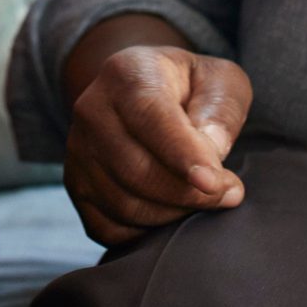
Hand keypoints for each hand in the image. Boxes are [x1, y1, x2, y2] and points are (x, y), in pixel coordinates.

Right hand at [64, 44, 251, 245]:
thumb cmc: (190, 88)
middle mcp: (92, 109)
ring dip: (173, 215)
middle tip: (230, 193)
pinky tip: (172, 213)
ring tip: (205, 200)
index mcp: (127, 74)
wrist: (143, 92)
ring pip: (123, 205)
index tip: (215, 184)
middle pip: (136, 170)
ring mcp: (77, 150)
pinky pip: (107, 227)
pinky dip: (144, 233)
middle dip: (189, 194)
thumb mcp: (220, 80)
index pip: (151, 119)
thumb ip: (222, 110)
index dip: (183, 156)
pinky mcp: (76, 184)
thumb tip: (210, 152)